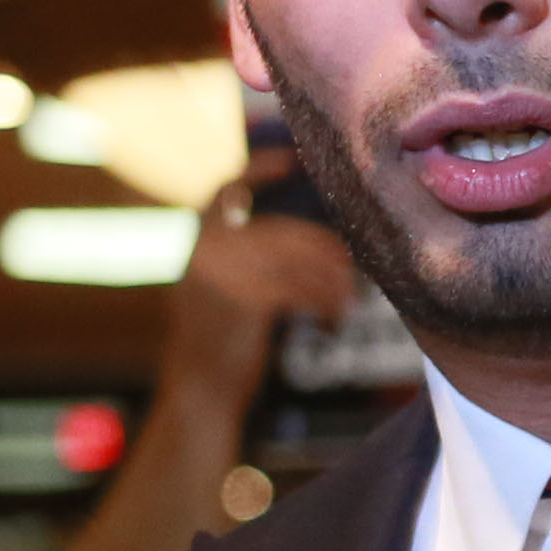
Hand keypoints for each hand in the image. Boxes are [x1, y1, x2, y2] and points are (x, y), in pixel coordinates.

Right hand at [173, 173, 360, 413]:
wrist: (200, 392)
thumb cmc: (219, 346)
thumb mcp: (217, 291)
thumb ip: (245, 260)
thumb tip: (308, 246)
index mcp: (198, 243)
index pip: (227, 191)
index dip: (260, 170)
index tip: (293, 158)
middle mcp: (206, 251)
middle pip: (283, 232)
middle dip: (325, 249)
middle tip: (352, 268)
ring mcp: (224, 273)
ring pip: (298, 262)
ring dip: (333, 282)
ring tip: (349, 302)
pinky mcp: (247, 300)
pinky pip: (302, 291)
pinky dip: (327, 305)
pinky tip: (335, 322)